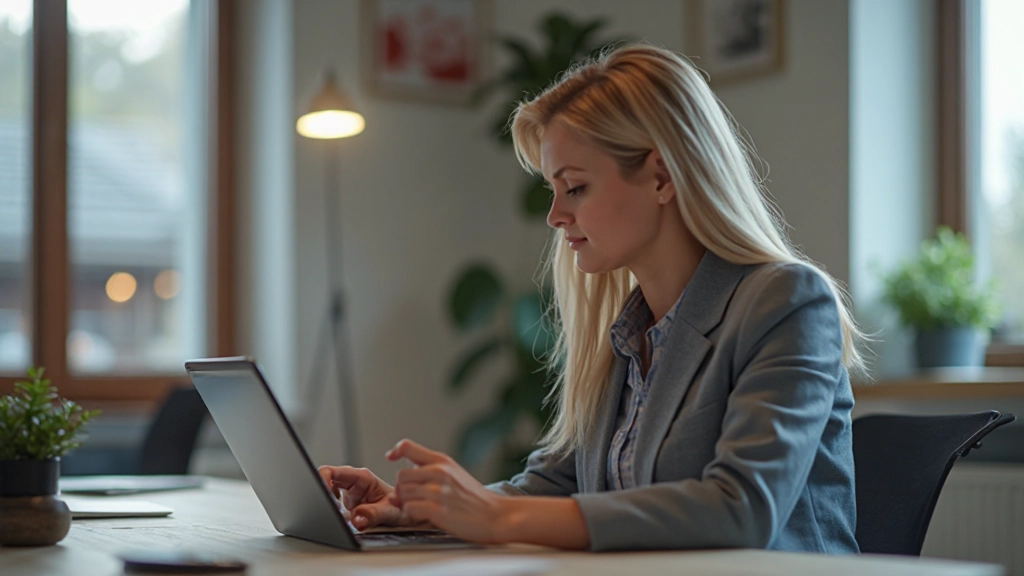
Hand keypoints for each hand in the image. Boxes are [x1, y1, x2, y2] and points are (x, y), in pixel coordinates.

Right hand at [317, 465, 423, 530]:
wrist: (410, 515)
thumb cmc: (403, 508)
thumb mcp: (391, 512)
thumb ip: (373, 514)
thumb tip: (357, 520)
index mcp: (363, 477)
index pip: (335, 472)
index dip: (323, 479)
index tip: (320, 492)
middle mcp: (353, 483)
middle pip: (326, 480)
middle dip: (320, 492)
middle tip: (322, 506)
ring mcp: (348, 495)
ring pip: (327, 493)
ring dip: (325, 503)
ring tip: (330, 514)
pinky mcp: (347, 507)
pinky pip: (332, 506)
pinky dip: (329, 511)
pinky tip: (334, 518)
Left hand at [387, 439, 509, 543]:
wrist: (496, 516)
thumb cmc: (474, 498)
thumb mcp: (454, 473)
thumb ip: (430, 469)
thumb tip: (401, 473)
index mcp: (442, 461)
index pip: (407, 446)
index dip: (396, 451)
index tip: (391, 458)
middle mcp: (439, 472)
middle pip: (400, 476)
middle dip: (403, 489)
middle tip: (415, 498)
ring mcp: (438, 491)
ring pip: (402, 494)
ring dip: (408, 504)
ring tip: (422, 508)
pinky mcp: (437, 510)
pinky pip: (409, 509)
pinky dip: (413, 515)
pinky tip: (425, 516)